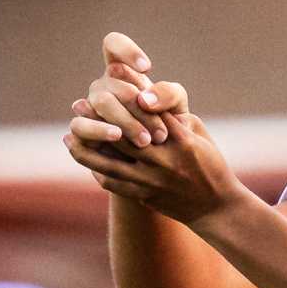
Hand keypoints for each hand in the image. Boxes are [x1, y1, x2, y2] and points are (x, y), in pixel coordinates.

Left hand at [64, 106, 248, 227]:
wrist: (217, 207)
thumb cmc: (210, 164)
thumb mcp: (200, 134)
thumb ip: (174, 116)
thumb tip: (143, 97)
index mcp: (180, 140)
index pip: (148, 111)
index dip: (124, 94)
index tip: (107, 80)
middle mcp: (165, 160)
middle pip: (123, 135)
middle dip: (98, 119)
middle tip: (79, 105)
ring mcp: (153, 181)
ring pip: (110, 163)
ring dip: (85, 148)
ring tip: (70, 135)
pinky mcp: (145, 196)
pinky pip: (113, 183)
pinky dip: (95, 170)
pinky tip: (84, 157)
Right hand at [69, 33, 187, 150]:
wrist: (161, 163)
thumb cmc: (171, 128)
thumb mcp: (178, 108)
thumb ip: (169, 95)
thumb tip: (145, 99)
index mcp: (122, 73)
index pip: (112, 45)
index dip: (125, 50)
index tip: (146, 68)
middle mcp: (102, 87)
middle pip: (112, 81)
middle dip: (138, 105)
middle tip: (161, 132)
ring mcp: (88, 108)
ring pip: (98, 102)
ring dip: (123, 119)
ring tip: (144, 139)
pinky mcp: (82, 132)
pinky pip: (80, 125)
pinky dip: (99, 130)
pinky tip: (117, 136)